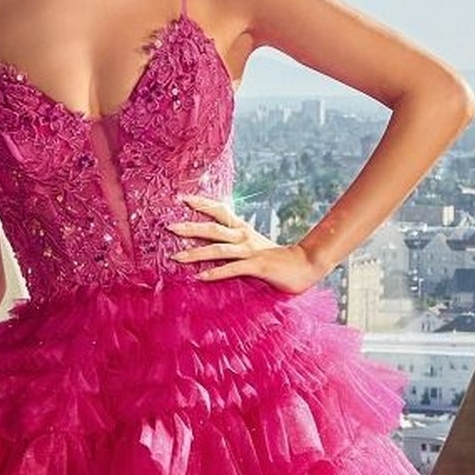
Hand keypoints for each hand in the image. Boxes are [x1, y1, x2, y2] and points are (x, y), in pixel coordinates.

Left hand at [167, 192, 321, 294]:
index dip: (201, 203)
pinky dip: (215, 273)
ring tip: (176, 256)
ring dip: (196, 253)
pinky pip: (232, 269)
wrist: (305, 265)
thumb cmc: (276, 259)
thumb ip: (235, 243)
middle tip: (168, 226)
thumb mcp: (253, 246)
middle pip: (212, 228)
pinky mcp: (257, 267)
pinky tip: (200, 277)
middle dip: (190, 227)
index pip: (219, 210)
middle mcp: (244, 237)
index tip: (181, 198)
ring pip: (218, 249)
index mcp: (242, 229)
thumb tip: (215, 242)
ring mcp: (250, 251)